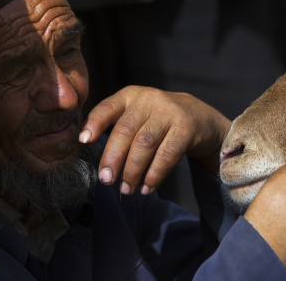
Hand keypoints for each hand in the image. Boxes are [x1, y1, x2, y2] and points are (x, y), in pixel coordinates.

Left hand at [79, 86, 231, 194]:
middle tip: (106, 179)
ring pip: (144, 144)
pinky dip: (154, 175)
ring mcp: (170, 112)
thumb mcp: (139, 115)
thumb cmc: (160, 121)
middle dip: (112, 157)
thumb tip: (95, 159)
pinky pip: (166, 155)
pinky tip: (147, 188)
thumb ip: (117, 127)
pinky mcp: (186, 127)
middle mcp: (149, 99)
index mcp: (131, 96)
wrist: (202, 118)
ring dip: (133, 170)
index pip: (108, 107)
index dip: (95, 123)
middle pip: (125, 130)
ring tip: (126, 189)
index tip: (84, 141)